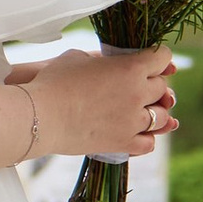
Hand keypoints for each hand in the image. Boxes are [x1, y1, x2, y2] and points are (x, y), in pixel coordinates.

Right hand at [7, 44, 176, 159]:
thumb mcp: (79, 58)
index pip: (163, 58)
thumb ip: (104, 59)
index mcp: (131, 67)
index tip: (150, 61)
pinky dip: (145, 137)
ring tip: (136, 112)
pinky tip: (134, 132)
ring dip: (153, 113)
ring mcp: (133, 121)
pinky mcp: (123, 143)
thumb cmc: (54, 82)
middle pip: (162, 88)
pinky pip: (149, 143)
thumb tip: (110, 64)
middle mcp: (138, 93)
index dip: (157, 58)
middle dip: (152, 85)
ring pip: (161, 117)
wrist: (39, 116)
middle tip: (137, 86)